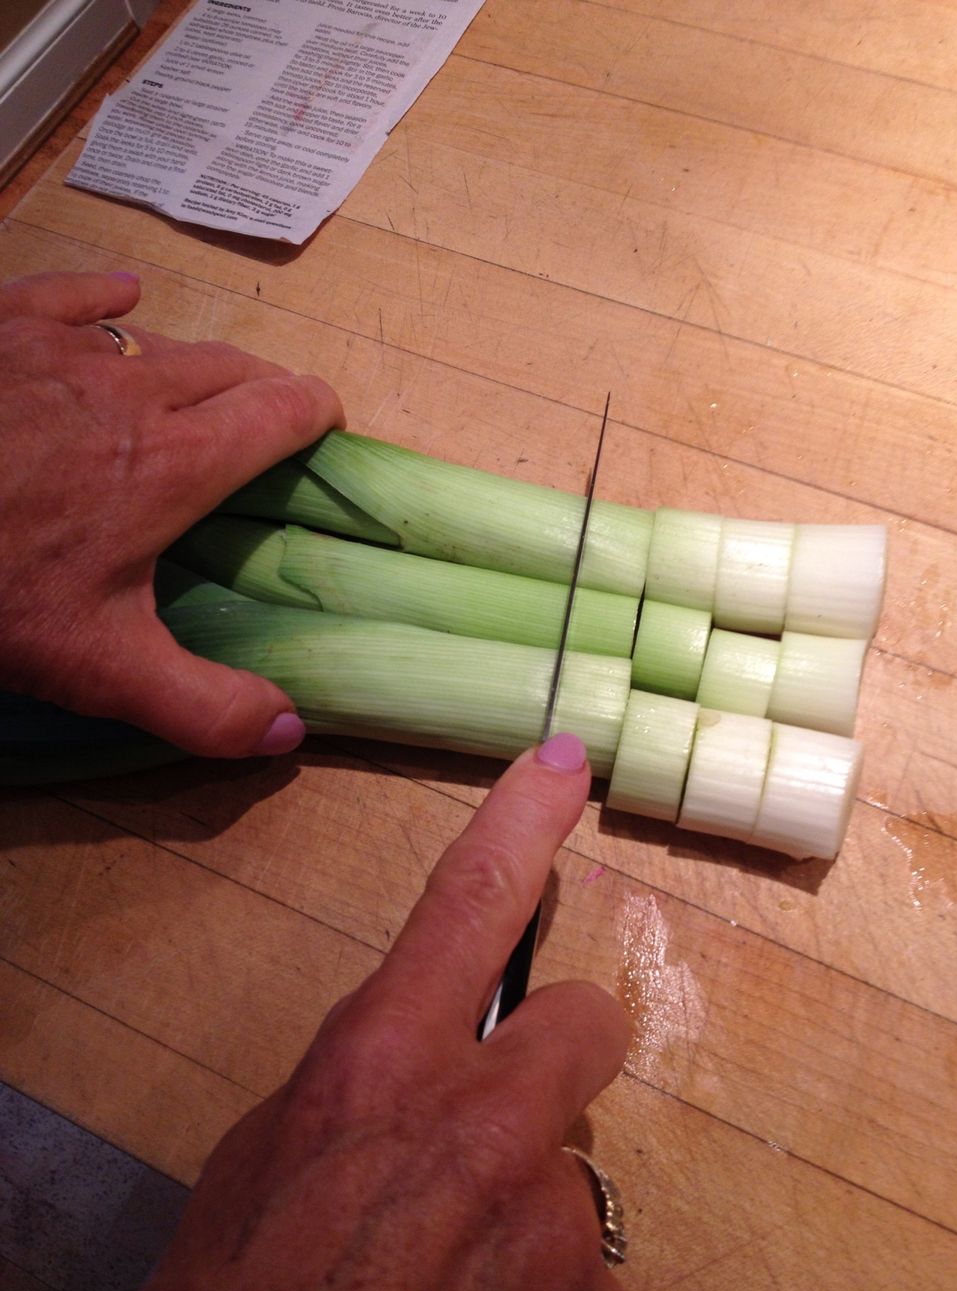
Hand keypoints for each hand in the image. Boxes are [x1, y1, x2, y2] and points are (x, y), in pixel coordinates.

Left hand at [0, 270, 343, 755]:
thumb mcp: (99, 668)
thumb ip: (203, 706)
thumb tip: (288, 731)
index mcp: (175, 463)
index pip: (280, 410)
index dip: (316, 412)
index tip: (326, 429)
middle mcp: (134, 390)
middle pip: (231, 368)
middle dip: (262, 390)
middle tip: (264, 424)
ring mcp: (63, 350)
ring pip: (160, 339)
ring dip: (191, 365)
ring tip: (193, 392)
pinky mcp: (3, 327)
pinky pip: (74, 295)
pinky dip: (108, 299)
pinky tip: (118, 298)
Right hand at [134, 735, 631, 1290]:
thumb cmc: (239, 1285)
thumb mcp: (268, 1148)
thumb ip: (362, 1074)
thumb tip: (421, 1050)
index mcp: (381, 1059)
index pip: (468, 901)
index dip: (521, 822)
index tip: (561, 765)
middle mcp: (481, 1119)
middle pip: (587, 1019)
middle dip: (552, 1059)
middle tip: (495, 1124)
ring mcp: (544, 1215)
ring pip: (577, 1167)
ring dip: (529, 1203)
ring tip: (450, 1263)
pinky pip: (586, 1269)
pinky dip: (542, 1290)